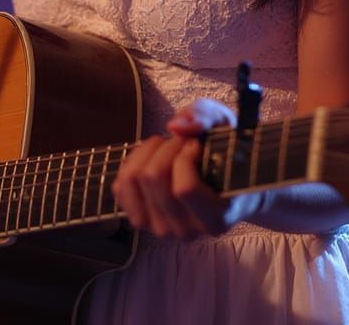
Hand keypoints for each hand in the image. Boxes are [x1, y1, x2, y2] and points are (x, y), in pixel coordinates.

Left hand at [112, 98, 263, 239]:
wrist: (224, 184)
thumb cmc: (228, 154)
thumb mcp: (226, 126)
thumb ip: (206, 117)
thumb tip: (174, 126)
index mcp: (215, 218)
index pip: (184, 188)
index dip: (186, 154)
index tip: (198, 145)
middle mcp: (187, 231)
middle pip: (154, 177)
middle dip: (168, 146)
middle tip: (183, 143)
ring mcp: (161, 229)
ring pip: (134, 179)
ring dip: (150, 152)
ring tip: (170, 149)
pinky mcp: (141, 220)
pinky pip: (120, 185)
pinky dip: (135, 163)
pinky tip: (154, 160)